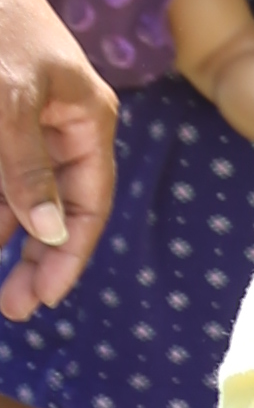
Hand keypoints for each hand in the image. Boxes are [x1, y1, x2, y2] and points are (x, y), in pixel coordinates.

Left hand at [0, 0, 114, 317]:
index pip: (90, 205)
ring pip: (21, 195)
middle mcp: (64, 128)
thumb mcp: (9, 100)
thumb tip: (51, 232)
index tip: (39, 299)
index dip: (69, 257)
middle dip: (36, 259)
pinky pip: (0, 174)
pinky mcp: (1, 115)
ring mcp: (29, 123)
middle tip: (11, 307)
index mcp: (88, 121)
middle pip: (59, 210)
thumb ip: (25, 169)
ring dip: (6, 236)